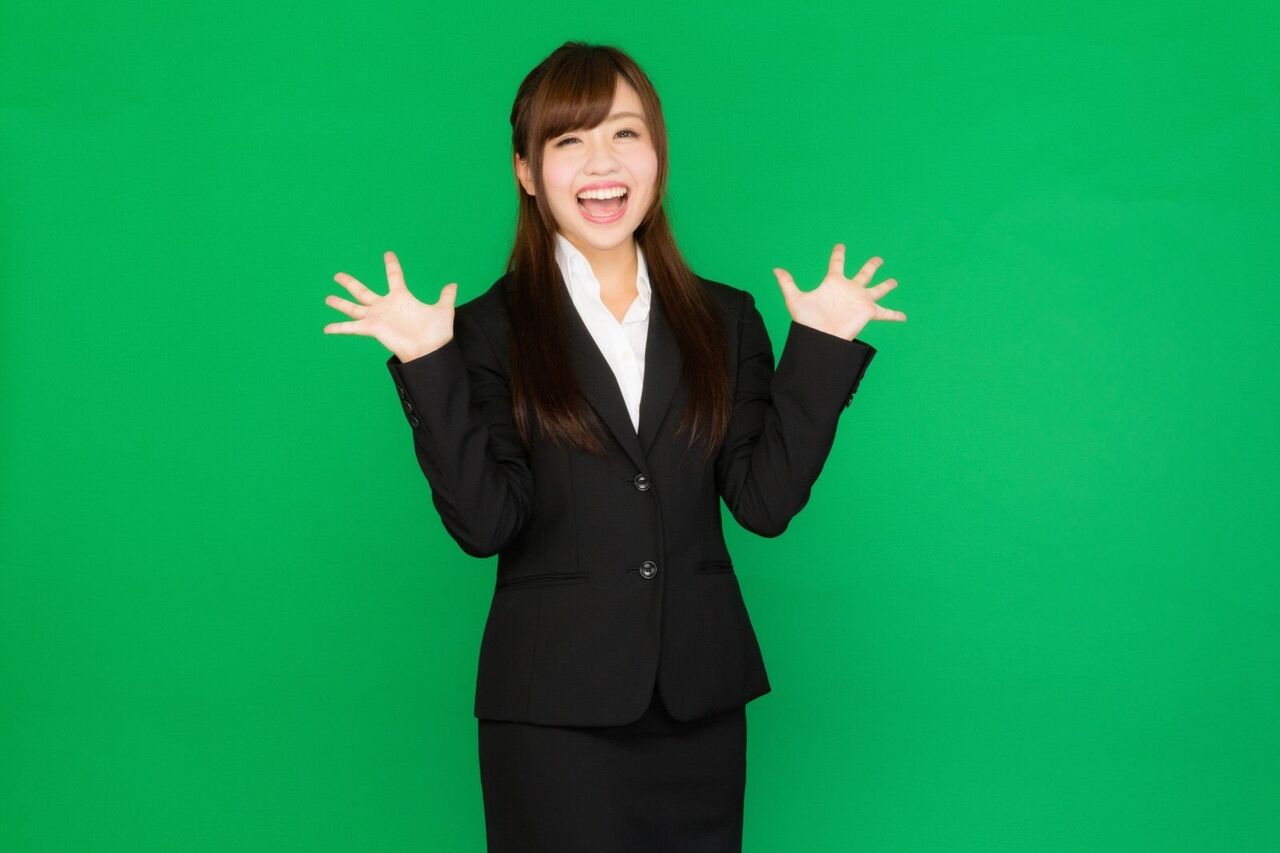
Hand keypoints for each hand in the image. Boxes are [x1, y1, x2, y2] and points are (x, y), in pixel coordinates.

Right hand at [323, 251, 457, 361]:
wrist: (429, 350)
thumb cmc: (436, 333)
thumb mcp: (443, 311)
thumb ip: (446, 297)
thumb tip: (453, 284)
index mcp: (401, 297)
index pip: (394, 276)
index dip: (391, 265)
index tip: (388, 254)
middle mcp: (386, 306)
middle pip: (363, 291)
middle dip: (350, 283)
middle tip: (338, 275)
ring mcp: (378, 317)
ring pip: (354, 307)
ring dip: (340, 303)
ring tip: (327, 298)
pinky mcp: (373, 328)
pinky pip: (352, 327)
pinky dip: (339, 328)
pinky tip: (326, 329)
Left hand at [772, 244, 905, 339]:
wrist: (820, 338)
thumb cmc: (808, 321)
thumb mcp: (795, 299)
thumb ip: (787, 284)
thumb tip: (775, 269)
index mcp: (833, 283)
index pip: (837, 264)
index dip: (838, 254)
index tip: (840, 246)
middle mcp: (849, 290)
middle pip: (863, 273)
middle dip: (871, 266)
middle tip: (878, 259)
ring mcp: (860, 300)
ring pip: (878, 289)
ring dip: (886, 285)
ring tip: (895, 281)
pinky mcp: (868, 312)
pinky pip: (885, 313)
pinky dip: (895, 315)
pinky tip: (904, 316)